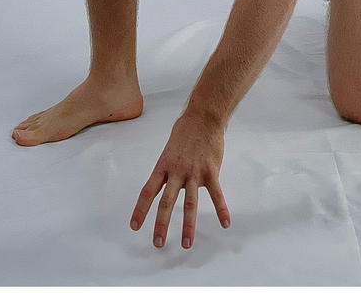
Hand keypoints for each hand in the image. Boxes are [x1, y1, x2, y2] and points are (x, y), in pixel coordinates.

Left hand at [131, 112, 230, 249]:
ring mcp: (194, 172)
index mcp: (163, 166)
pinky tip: (225, 223)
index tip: (134, 226)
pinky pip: (217, 194)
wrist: (202, 117)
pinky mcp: (211, 172)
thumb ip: (168, 170)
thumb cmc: (184, 133)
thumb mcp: (169, 150)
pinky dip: (222, 209)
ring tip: (186, 243)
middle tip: (157, 243)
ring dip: (187, 225)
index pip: (147, 191)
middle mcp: (176, 171)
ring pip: (189, 203)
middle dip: (161, 224)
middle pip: (166, 201)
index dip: (140, 209)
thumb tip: (166, 183)